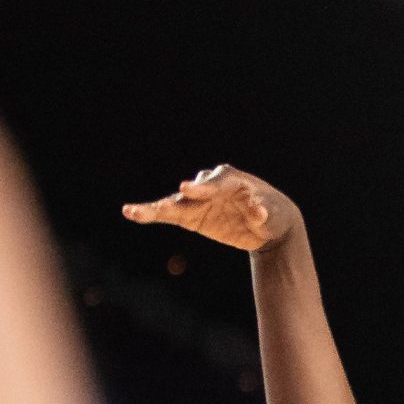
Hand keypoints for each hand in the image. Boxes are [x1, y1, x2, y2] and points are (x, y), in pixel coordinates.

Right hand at [120, 164, 300, 256]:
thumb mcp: (272, 213)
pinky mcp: (191, 215)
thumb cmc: (272, 213)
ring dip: (157, 209)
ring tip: (134, 212)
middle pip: (193, 191)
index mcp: (233, 180)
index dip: (202, 187)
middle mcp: (211, 185)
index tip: (185, 188)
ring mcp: (199, 200)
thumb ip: (262, 211)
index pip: (217, 183)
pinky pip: (169, 215)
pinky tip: (130, 212)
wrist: (267, 222)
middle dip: (179, 198)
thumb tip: (258, 211)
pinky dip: (151, 214)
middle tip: (163, 204)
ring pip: (176, 203)